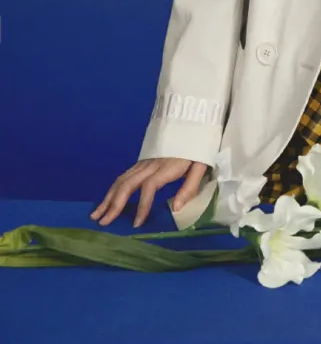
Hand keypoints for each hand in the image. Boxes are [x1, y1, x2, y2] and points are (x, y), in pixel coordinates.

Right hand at [89, 158, 208, 227]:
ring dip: (108, 197)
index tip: (137, 223)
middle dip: (114, 203)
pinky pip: (125, 175)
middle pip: (128, 183)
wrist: (192, 120)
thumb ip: (189, 187)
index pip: (149, 187)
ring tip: (96, 214)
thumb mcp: (201, 166)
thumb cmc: (198, 147)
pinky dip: (113, 188)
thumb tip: (175, 208)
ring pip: (122, 179)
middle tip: (103, 222)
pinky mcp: (143, 160)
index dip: (142, 205)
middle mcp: (151, 163)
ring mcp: (145, 161)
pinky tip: (107, 199)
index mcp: (167, 167)